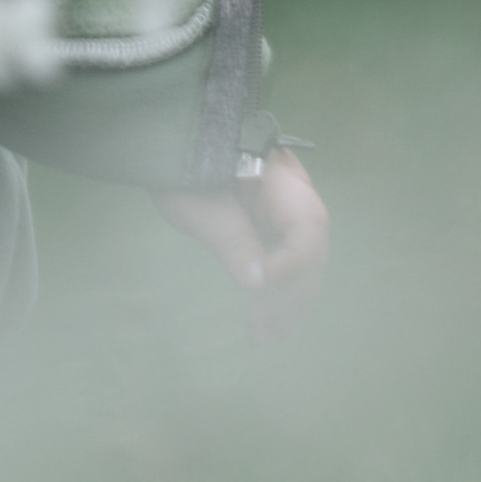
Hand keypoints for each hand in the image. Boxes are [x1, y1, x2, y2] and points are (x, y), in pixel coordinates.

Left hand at [155, 146, 328, 330]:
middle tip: (259, 329)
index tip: (258, 289)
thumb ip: (229, 237)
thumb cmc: (180, 165)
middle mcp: (296, 195)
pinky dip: (276, 292)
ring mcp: (289, 212)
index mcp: (282, 176)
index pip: (306, 227)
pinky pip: (286, 263)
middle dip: (289, 293)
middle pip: (310, 251)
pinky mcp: (275, 229)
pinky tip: (264, 324)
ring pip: (303, 263)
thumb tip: (257, 283)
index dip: (290, 263)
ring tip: (261, 336)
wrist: (170, 145)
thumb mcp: (196, 201)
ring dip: (285, 302)